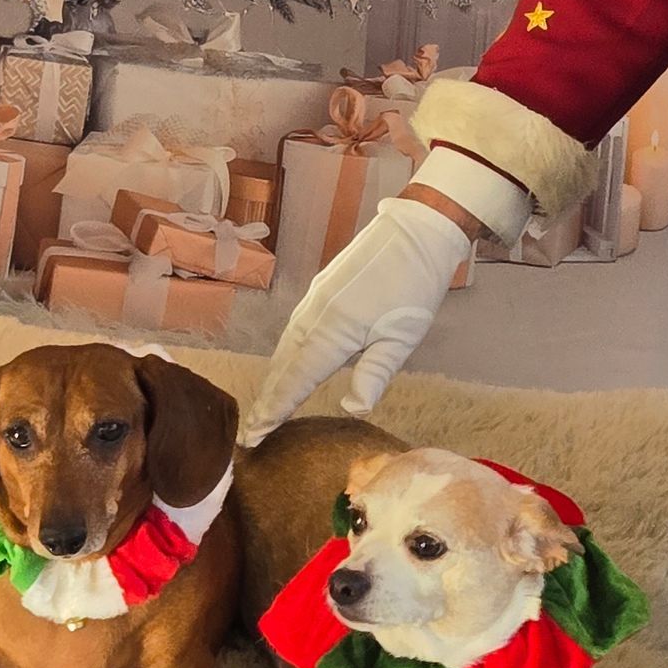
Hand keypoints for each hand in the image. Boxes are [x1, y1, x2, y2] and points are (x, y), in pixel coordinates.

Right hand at [242, 192, 477, 443]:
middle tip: (251, 433)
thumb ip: (374, 374)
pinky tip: (288, 366)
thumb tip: (353, 408)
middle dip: (267, 400)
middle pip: (283, 366)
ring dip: (274, 378)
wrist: (416, 232)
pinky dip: (285, 355)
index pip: (295, 380)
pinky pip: (293, 330)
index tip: (254, 436)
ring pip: (285, 347)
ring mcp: (313, 300)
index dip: (274, 410)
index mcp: (333, 331)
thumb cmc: (415, 287)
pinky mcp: (319, 290)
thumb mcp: (402, 338)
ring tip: (266, 407)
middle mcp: (314, 315)